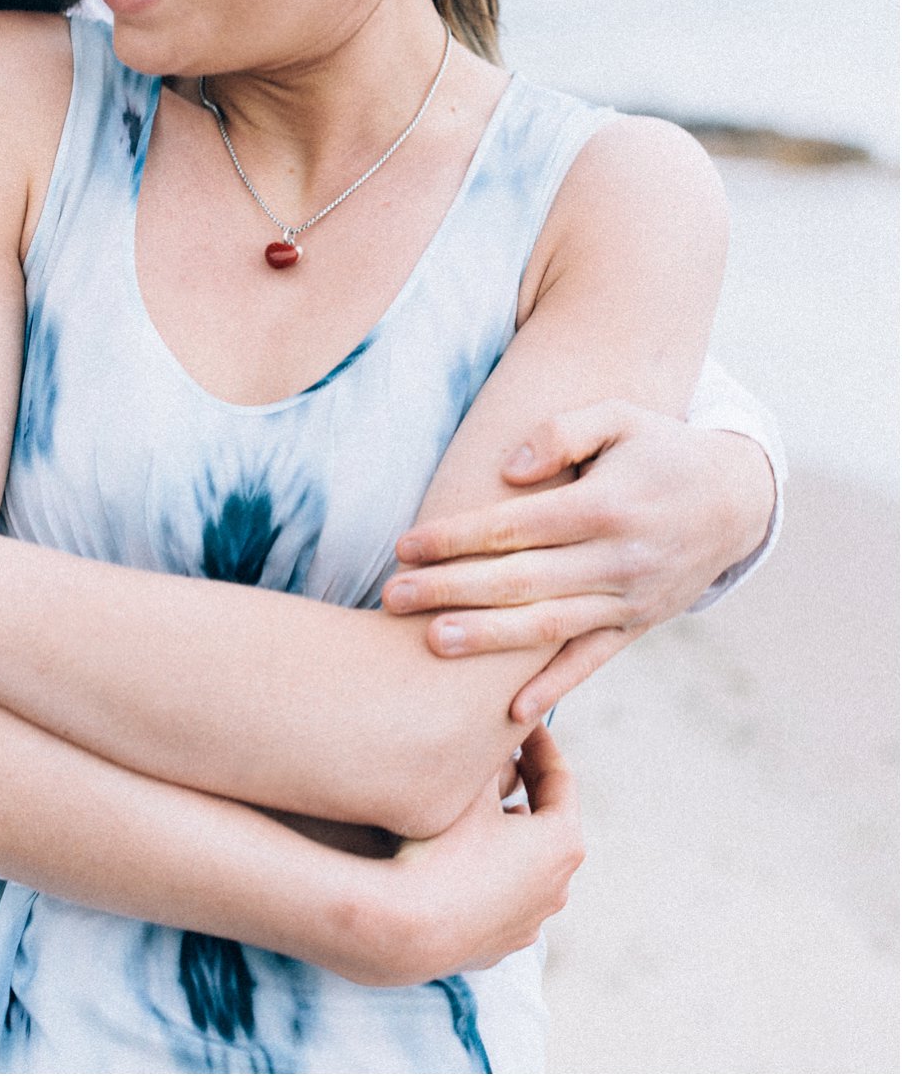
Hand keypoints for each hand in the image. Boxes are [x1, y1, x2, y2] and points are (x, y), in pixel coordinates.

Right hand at [369, 725, 581, 984]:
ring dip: (511, 833)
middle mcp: (559, 887)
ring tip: (483, 809)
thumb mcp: (471, 787)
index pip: (560, 779)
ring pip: (528, 864)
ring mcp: (532, 922)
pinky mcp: (502, 945)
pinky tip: (463, 856)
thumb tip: (499, 734)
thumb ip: (493, 755)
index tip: (523, 723)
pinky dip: (492, 871)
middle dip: (526, 788)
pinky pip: (504, 896)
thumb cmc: (445, 849)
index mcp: (563, 844)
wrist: (407, 928)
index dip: (540, 745)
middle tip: (504, 758)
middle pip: (548, 823)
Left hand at [381, 401, 774, 721]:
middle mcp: (618, 558)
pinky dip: (554, 687)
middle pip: (521, 580)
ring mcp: (629, 599)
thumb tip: (506, 472)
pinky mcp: (638, 624)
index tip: (405, 545)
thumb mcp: (619, 416)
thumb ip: (561, 432)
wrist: (736, 499)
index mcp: (605, 505)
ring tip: (431, 643)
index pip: (515, 526)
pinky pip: (591, 661)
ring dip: (487, 639)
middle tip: (392, 597)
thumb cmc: (660, 447)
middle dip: (451, 590)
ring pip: (549, 627)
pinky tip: (511, 712)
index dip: (456, 537)